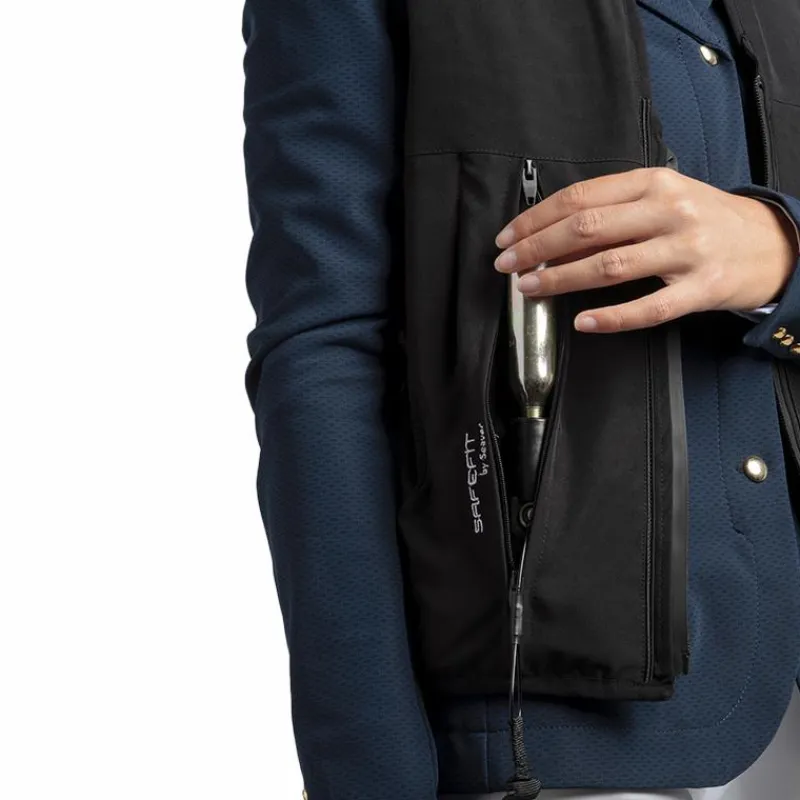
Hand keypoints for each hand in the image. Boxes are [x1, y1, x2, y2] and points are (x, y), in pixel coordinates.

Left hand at [493, 168, 799, 332]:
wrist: (770, 242)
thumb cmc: (704, 219)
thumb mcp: (661, 200)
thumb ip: (612, 213)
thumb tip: (552, 236)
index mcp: (652, 183)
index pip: (580, 198)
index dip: (536, 219)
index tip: (507, 238)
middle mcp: (669, 210)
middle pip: (587, 228)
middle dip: (537, 248)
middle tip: (507, 266)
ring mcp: (687, 250)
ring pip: (610, 266)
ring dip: (561, 279)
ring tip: (530, 288)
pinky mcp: (701, 288)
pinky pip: (649, 308)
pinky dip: (611, 318)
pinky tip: (582, 322)